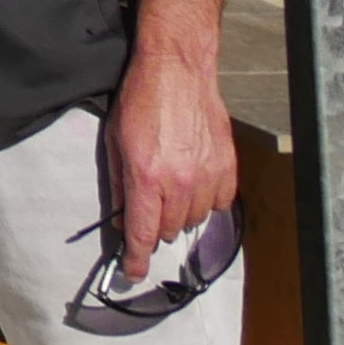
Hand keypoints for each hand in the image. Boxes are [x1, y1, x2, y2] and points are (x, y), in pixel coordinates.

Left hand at [109, 43, 240, 274]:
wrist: (177, 71)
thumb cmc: (140, 102)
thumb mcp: (115, 142)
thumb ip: (121, 184)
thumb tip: (123, 218)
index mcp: (146, 177)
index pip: (141, 233)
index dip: (135, 259)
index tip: (132, 273)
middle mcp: (180, 182)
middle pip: (167, 229)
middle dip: (153, 225)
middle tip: (147, 205)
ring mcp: (207, 176)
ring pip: (194, 220)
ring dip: (179, 213)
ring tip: (170, 185)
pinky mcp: (228, 168)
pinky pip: (219, 204)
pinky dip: (206, 200)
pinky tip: (194, 181)